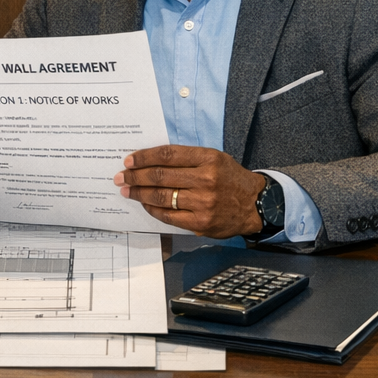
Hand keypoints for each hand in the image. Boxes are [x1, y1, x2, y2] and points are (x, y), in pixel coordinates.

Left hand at [114, 144, 265, 237]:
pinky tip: (144, 203)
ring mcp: (204, 202)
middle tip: (121, 176)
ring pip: (161, 196)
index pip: (167, 155)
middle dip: (135, 176)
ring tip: (127, 190)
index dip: (143, 157)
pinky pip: (168, 215)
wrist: (256, 204)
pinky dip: (152, 209)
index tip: (129, 160)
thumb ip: (186, 158)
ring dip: (139, 193)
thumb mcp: (214, 158)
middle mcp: (206, 179)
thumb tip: (150, 160)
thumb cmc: (229, 178)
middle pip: (160, 176)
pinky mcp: (201, 222)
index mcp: (208, 159)